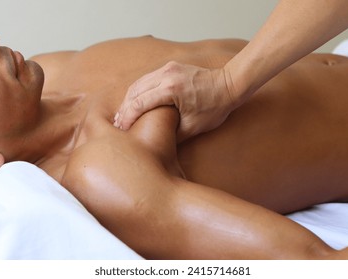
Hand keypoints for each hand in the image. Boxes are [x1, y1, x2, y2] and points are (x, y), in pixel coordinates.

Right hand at [114, 61, 235, 141]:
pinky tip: (136, 101)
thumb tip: (156, 142)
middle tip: (118, 124)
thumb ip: (172, 134)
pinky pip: (148, 78)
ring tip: (123, 114)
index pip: (139, 103)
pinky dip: (139, 91)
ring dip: (129, 99)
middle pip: (134, 91)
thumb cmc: (215, 107)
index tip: (121, 129)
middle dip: (124, 108)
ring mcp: (168, 68)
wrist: (229, 85)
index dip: (127, 117)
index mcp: (171, 90)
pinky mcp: (171, 66)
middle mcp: (166, 75)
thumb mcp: (193, 127)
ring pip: (139, 83)